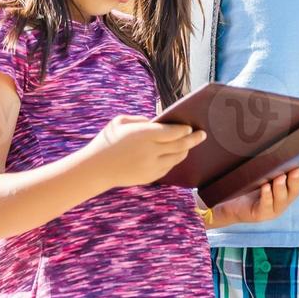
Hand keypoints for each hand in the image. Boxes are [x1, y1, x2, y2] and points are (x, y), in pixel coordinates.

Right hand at [85, 114, 205, 188]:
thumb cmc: (107, 141)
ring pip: (176, 158)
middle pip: (180, 145)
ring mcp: (151, 166)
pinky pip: (167, 168)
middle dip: (194, 139)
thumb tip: (156, 122)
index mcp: (145, 134)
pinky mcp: (149, 177)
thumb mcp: (120, 122)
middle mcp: (151, 150)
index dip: (185, 129)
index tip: (190, 127)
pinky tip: (175, 156)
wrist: (96, 168)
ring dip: (184, 151)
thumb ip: (141, 120)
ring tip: (188, 145)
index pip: (173, 131)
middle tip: (202, 135)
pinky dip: (173, 161)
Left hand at [211, 162, 298, 226]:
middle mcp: (282, 200)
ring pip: (282, 199)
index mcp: (286, 189)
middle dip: (296, 180)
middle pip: (294, 191)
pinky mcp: (260, 214)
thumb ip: (269, 164)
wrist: (227, 203)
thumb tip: (276, 140)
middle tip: (296, 170)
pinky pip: (265, 205)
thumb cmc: (244, 185)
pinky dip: (267, 196)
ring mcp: (273, 209)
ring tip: (281, 177)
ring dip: (281, 188)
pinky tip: (265, 188)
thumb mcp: (259, 173)